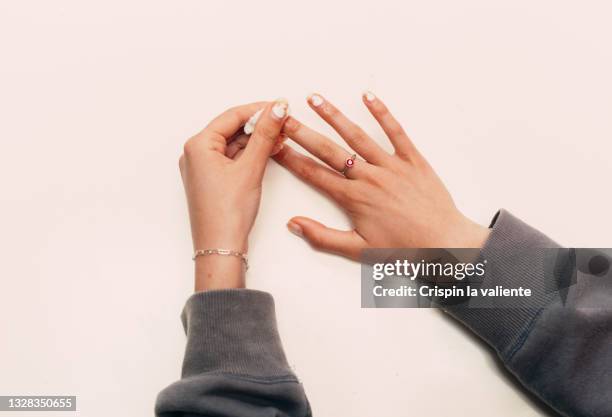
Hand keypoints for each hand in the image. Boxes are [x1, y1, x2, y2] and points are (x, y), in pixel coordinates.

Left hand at [179, 99, 287, 289]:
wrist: (221, 249)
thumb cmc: (228, 213)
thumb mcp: (250, 168)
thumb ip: (265, 135)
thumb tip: (277, 108)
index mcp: (198, 145)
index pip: (232, 116)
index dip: (258, 109)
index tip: (281, 106)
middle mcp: (196, 154)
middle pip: (232, 128)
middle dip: (259, 125)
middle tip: (284, 121)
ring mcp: (203, 168)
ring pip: (234, 144)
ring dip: (257, 139)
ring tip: (282, 135)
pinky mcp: (212, 180)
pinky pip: (232, 158)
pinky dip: (250, 154)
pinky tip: (269, 150)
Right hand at [274, 92, 488, 259]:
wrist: (445, 243)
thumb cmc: (403, 249)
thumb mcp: (359, 249)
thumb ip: (323, 237)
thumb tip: (293, 224)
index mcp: (353, 198)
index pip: (313, 174)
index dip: (291, 158)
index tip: (273, 145)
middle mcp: (368, 177)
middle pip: (328, 150)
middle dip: (302, 132)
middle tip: (283, 117)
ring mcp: (391, 165)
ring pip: (356, 136)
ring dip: (333, 116)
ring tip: (314, 99)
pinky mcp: (412, 160)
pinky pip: (396, 131)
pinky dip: (382, 113)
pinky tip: (368, 96)